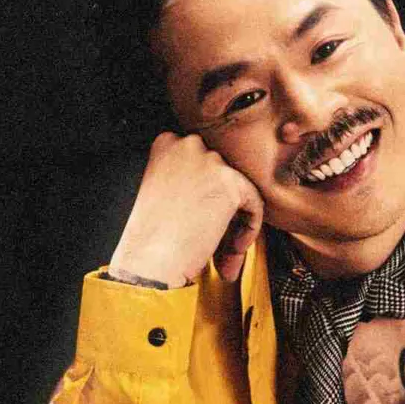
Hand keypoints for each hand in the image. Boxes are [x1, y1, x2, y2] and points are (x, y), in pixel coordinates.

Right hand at [107, 131, 263, 286]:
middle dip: (223, 207)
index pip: (203, 161)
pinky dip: (249, 229)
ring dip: (235, 222)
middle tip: (215, 239)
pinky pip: (255, 204)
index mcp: (166, 143)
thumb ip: (189, 180)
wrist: (149, 260)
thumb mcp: (161, 191)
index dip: (205, 194)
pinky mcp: (230, 183)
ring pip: (240, 189)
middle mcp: (187, 145)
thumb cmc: (151, 236)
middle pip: (223, 173)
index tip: (200, 219)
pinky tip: (232, 249)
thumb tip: (217, 189)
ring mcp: (210, 162)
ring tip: (224, 252)